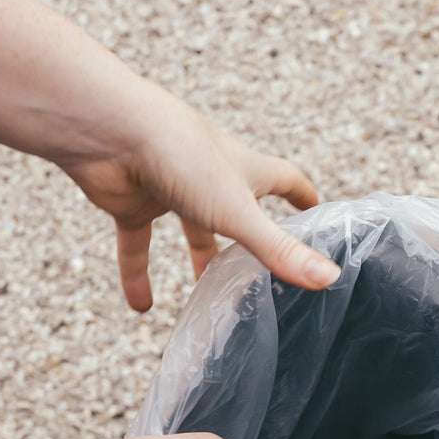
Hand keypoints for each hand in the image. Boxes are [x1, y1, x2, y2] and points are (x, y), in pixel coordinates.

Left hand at [52, 79, 339, 310]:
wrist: (109, 131)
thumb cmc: (181, 158)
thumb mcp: (237, 212)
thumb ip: (279, 250)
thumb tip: (329, 277)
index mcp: (242, 169)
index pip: (284, 179)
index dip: (301, 195)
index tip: (316, 210)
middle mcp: (209, 176)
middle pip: (238, 208)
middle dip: (249, 237)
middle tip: (260, 268)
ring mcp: (170, 188)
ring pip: (189, 226)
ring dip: (197, 256)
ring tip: (202, 291)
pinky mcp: (132, 202)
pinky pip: (136, 243)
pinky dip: (137, 274)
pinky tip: (140, 307)